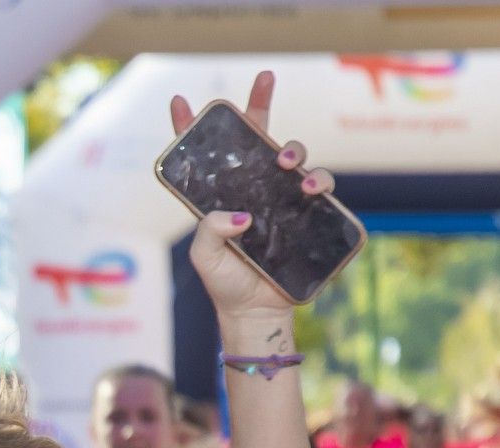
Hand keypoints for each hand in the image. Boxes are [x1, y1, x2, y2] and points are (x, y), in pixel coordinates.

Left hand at [169, 72, 337, 321]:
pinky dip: (319, 180)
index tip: (180, 100)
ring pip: (293, 155)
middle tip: (264, 82)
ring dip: (293, 148)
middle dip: (260, 101)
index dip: (194, 124)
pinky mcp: (306, 214)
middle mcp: (252, 189)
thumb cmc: (225, 284)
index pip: (208, 152)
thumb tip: (241, 215)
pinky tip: (309, 189)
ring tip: (287, 165)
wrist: (256, 312)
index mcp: (221, 193)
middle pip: (258, 134)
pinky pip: (319, 187)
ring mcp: (281, 199)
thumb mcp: (204, 257)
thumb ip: (209, 231)